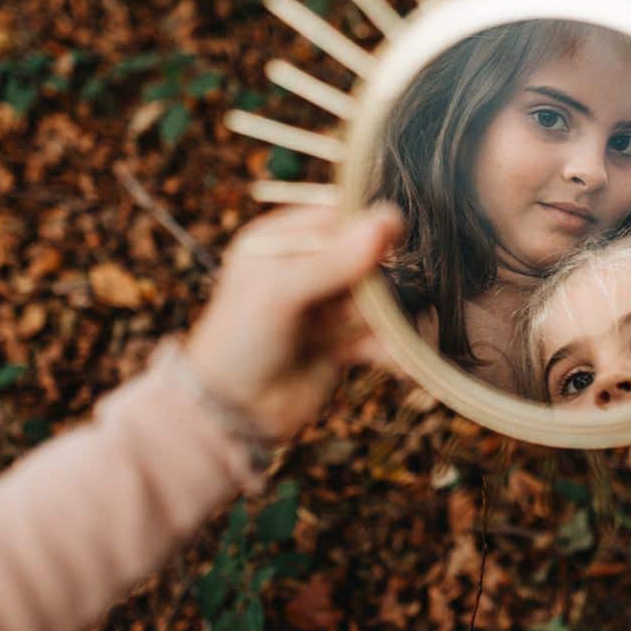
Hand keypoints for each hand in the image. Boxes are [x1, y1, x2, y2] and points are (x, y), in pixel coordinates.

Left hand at [183, 203, 403, 441]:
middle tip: (384, 302)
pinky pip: (379, 337)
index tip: (398, 234)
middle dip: (383, 283)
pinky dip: (391, 349)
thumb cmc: (240, 342)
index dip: (368, 225)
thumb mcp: (280, 293)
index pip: (337, 216)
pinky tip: (398, 362)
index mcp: (281, 242)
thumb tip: (387, 221)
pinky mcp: (340, 343)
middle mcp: (306, 270)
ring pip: (378, 302)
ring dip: (390, 322)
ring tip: (394, 339)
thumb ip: (333, 261)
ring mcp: (324, 308)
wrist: (232, 413)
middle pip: (367, 260)